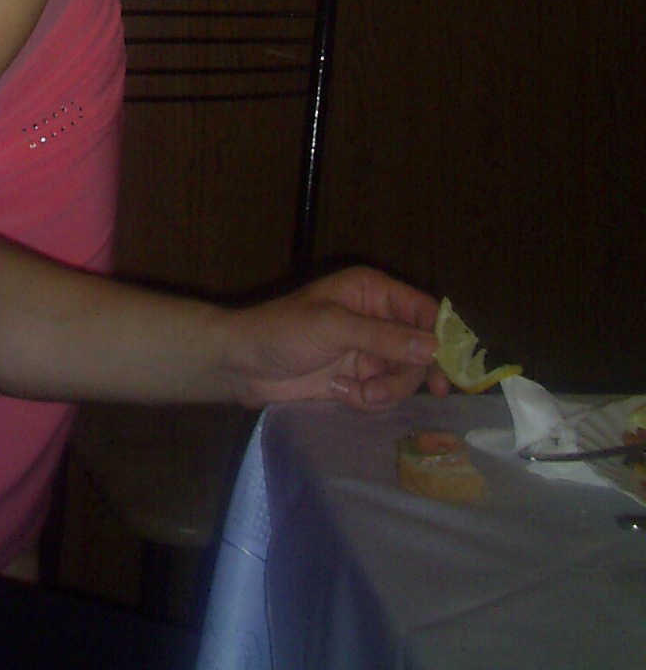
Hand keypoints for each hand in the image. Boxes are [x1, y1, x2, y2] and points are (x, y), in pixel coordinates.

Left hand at [223, 267, 446, 411]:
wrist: (244, 365)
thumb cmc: (282, 331)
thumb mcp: (332, 327)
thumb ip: (383, 336)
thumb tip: (433, 348)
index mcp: (372, 291)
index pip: (424, 309)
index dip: (441, 337)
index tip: (447, 369)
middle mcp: (376, 317)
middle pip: (421, 348)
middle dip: (408, 373)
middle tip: (391, 391)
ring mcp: (368, 349)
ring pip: (405, 376)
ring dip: (385, 391)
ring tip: (354, 392)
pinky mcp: (358, 378)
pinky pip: (384, 393)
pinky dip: (368, 399)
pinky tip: (340, 393)